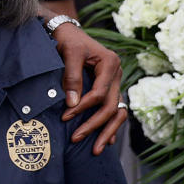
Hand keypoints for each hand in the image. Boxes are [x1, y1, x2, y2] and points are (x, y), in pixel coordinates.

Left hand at [52, 23, 125, 154]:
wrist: (68, 32)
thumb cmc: (68, 40)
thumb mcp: (69, 53)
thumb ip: (72, 77)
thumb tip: (72, 104)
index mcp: (110, 64)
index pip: (100, 94)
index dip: (83, 107)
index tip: (65, 116)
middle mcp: (117, 74)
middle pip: (111, 107)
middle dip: (94, 126)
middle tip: (76, 139)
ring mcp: (116, 83)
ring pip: (117, 112)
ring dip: (106, 132)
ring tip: (95, 150)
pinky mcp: (110, 89)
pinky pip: (114, 111)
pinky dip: (109, 126)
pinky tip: (105, 142)